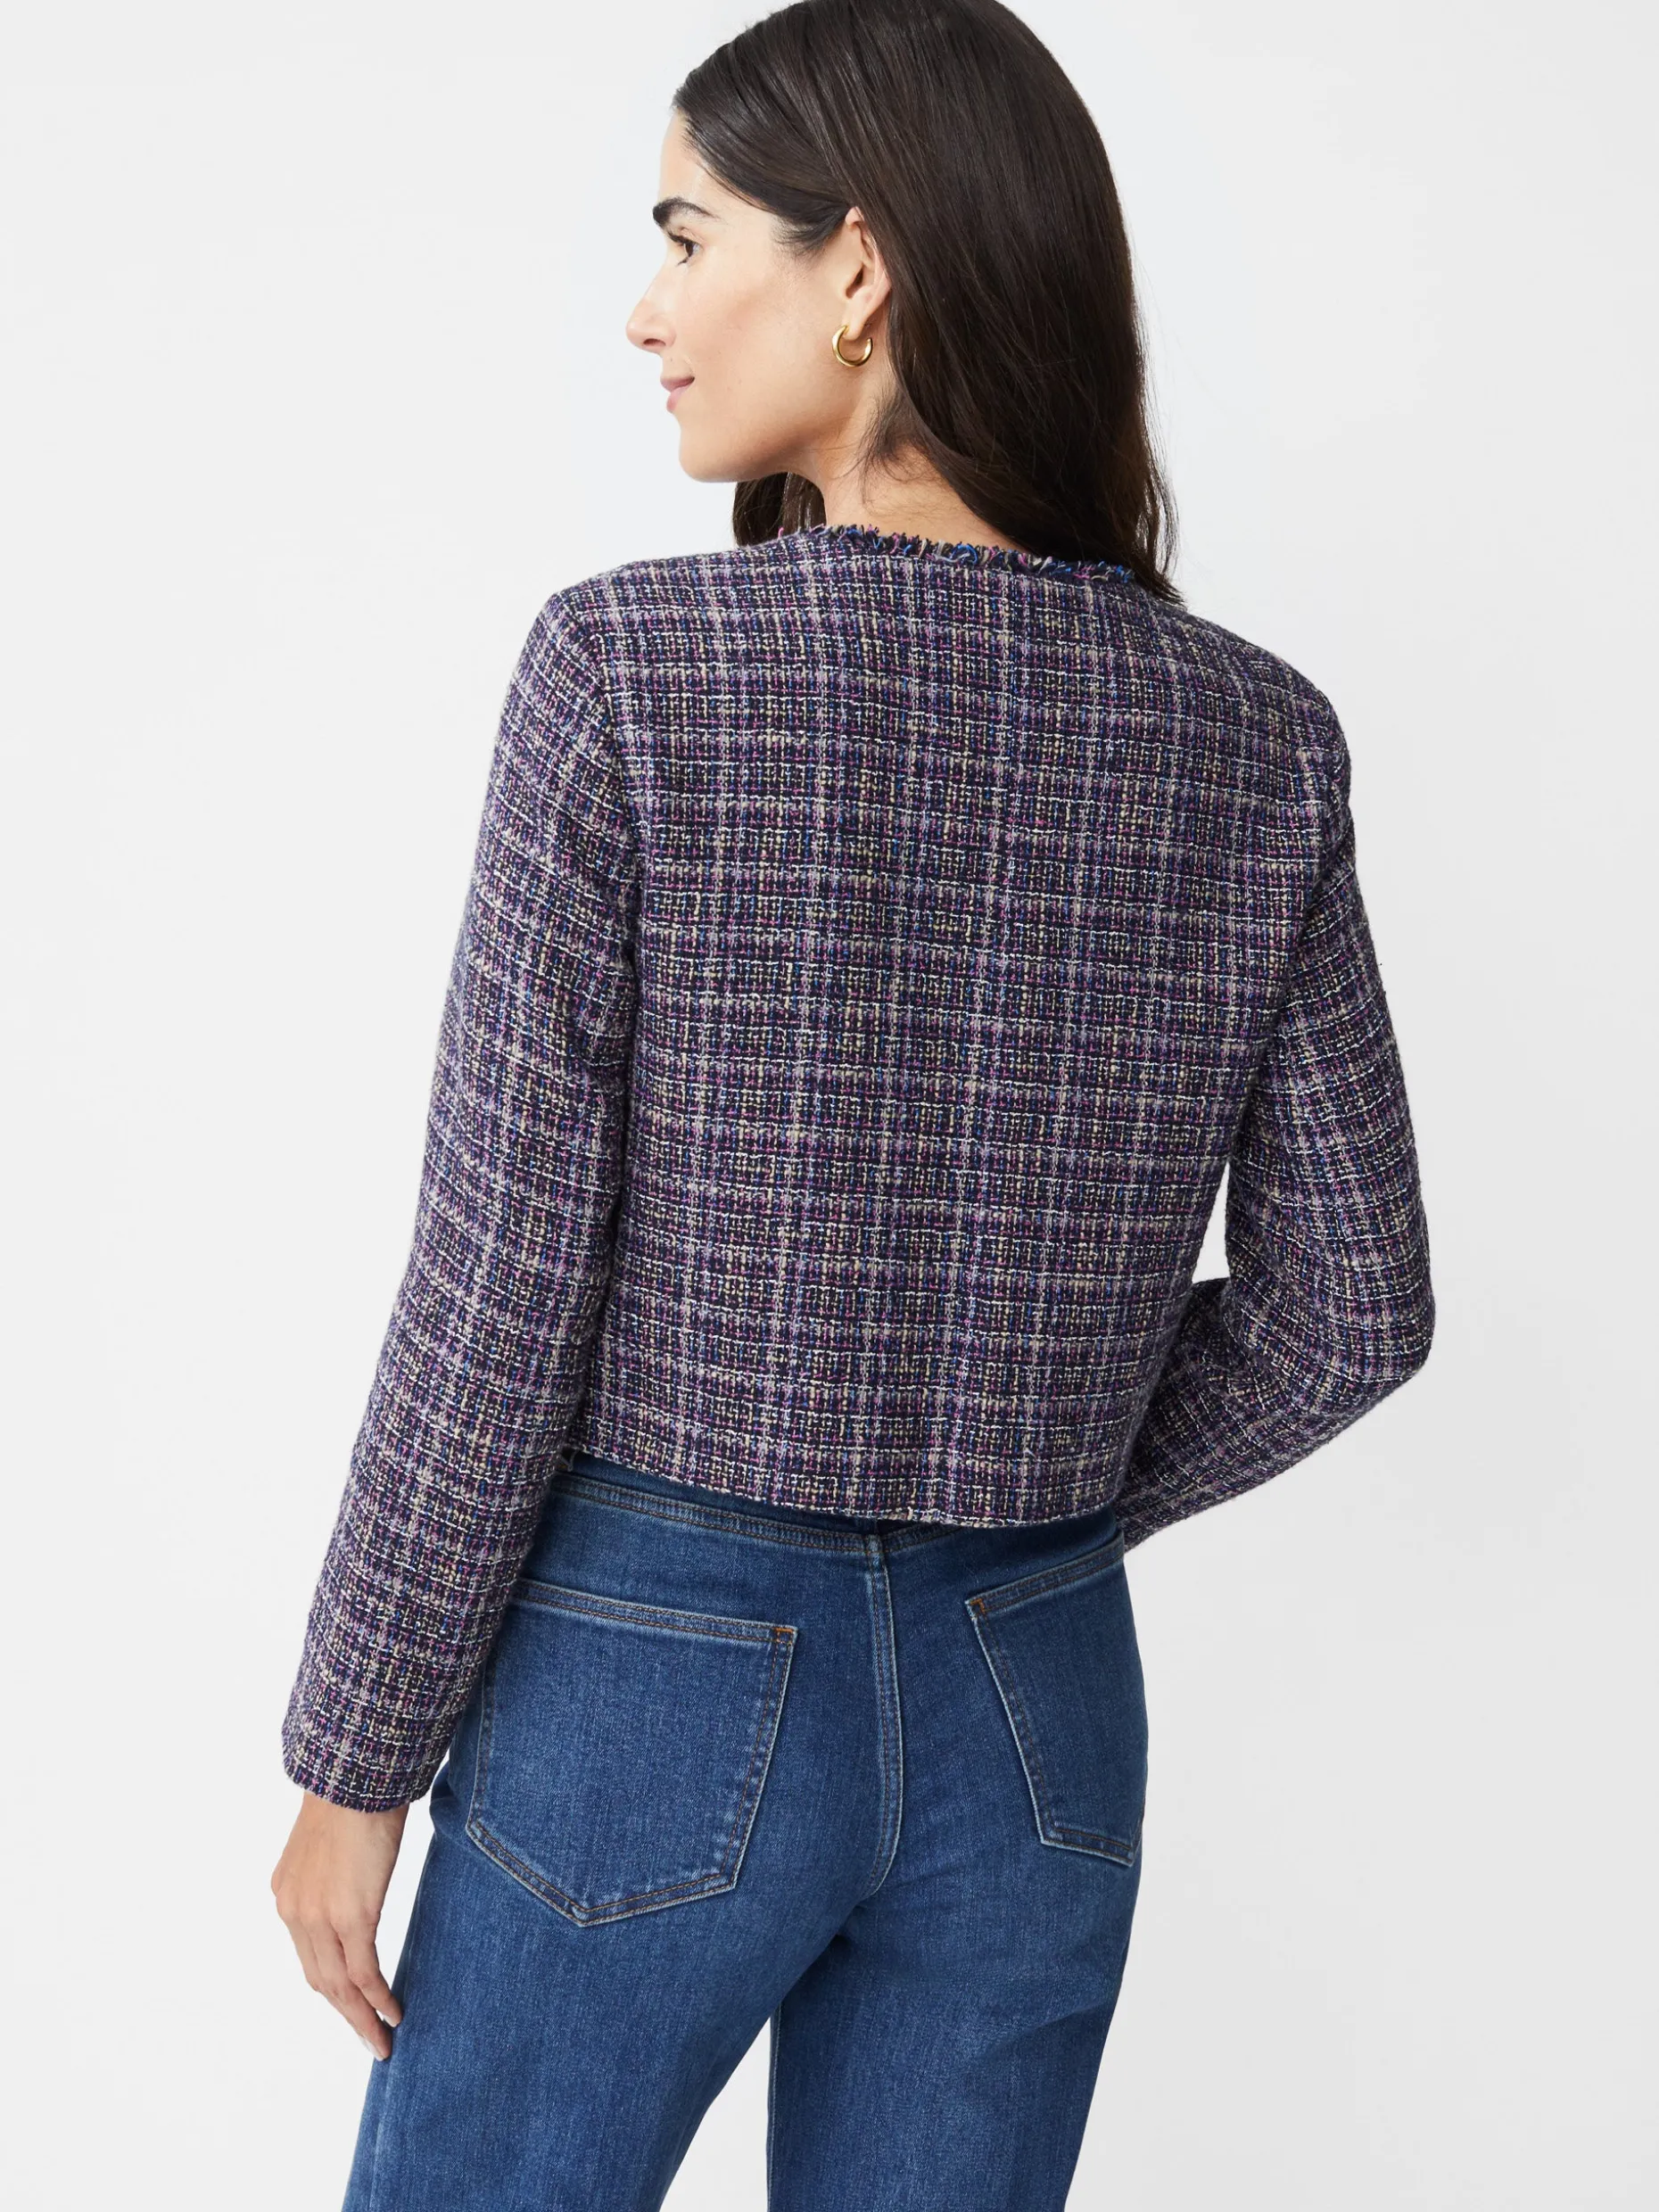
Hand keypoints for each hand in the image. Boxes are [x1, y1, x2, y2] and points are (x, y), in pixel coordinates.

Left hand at [272, 1789, 410, 2058]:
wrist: (356, 1776)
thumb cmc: (355, 1797)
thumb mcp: (332, 1844)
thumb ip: (335, 1873)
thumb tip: (357, 1881)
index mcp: (288, 1895)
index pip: (308, 1956)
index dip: (332, 1986)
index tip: (352, 2005)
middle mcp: (295, 1912)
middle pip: (319, 1980)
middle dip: (345, 2014)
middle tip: (369, 2038)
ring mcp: (320, 1918)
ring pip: (339, 1986)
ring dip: (361, 2019)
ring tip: (382, 2040)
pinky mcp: (351, 1916)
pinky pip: (363, 1973)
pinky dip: (377, 2000)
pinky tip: (393, 2013)